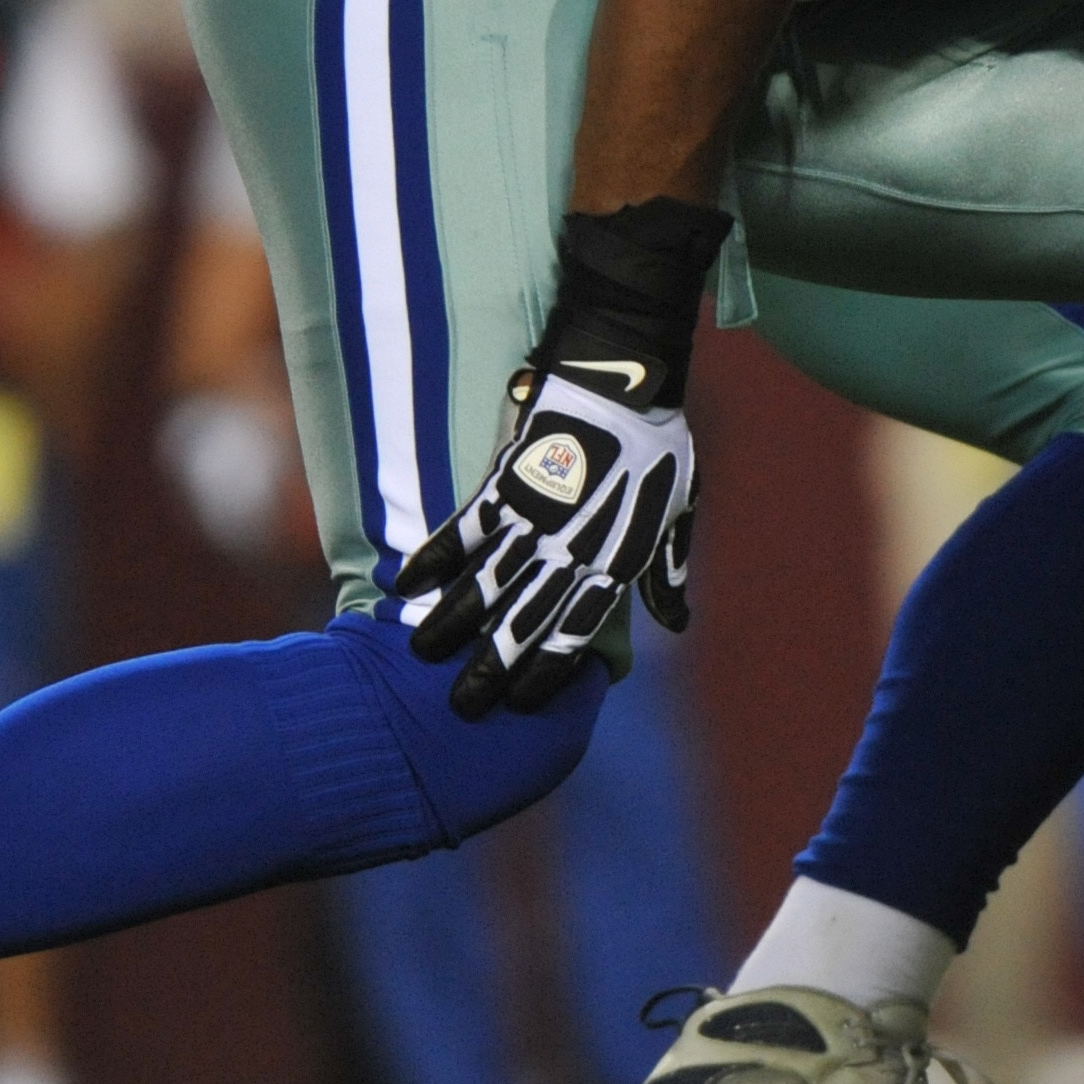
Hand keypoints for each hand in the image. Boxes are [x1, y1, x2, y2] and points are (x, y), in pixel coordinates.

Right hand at [388, 198, 726, 716]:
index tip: (520, 704)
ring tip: (422, 656)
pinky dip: (432, 557)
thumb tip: (679, 626)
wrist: (627, 377)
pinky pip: (462, 527)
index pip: (575, 632)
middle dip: (492, 666)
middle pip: (523, 619)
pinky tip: (404, 587)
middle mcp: (571, 546)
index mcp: (615, 559)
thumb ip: (668, 573)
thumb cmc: (658, 445)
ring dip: (452, 621)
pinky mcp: (506, 480)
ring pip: (485, 582)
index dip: (547, 671)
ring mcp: (535, 515)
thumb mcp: (679, 513)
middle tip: (463, 707)